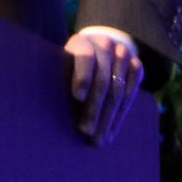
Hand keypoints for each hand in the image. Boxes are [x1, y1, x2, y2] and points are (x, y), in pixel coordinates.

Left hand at [64, 30, 142, 144]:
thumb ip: (59, 81)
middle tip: (86, 132)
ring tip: (98, 139)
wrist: (96, 51)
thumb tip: (44, 111)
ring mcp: (123, 53)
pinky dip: (120, 115)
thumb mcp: (60, 68)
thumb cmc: (68, 67)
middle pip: (104, 79)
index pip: (86, 57)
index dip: (83, 77)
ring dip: (108, 118)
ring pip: (118, 89)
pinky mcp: (136, 65)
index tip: (78, 97)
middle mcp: (105, 44)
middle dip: (95, 109)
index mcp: (81, 41)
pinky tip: (111, 131)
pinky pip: (131, 93)